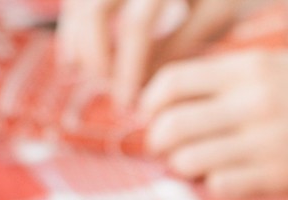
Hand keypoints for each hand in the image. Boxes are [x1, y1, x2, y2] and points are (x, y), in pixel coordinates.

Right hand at [58, 0, 245, 107]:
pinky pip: (75, 1)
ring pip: (79, 4)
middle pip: (96, 10)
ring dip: (79, 42)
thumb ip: (182, 44)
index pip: (136, 27)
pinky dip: (72, 25)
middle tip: (109, 90)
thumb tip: (147, 85)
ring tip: (94, 75)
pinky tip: (79, 54)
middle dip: (97, 57)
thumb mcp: (214, 12)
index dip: (128, 69)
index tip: (128, 102)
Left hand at [138, 51, 287, 197]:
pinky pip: (221, 187)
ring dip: (185, 166)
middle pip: (170, 127)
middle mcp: (254, 103)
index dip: (150, 103)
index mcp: (250, 68)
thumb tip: (168, 100)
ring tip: (200, 161)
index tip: (153, 114)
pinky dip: (217, 183)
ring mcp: (266, 143)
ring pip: (189, 162)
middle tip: (169, 144)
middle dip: (159, 140)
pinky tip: (231, 174)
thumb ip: (227, 78)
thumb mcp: (276, 67)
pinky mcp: (280, 178)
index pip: (171, 83)